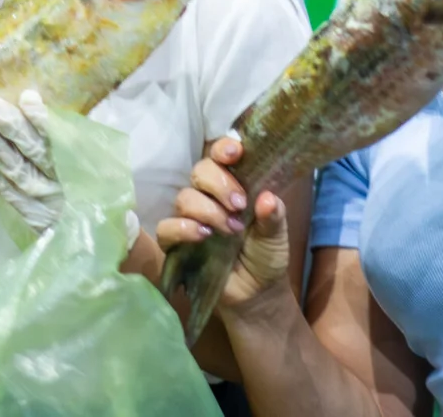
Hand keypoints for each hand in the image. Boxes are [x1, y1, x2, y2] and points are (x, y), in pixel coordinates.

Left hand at [0, 91, 141, 247]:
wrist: (102, 239)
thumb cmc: (103, 192)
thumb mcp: (102, 166)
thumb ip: (81, 142)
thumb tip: (49, 110)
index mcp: (80, 165)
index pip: (59, 139)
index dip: (42, 119)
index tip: (27, 97)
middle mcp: (60, 181)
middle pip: (32, 151)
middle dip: (10, 126)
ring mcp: (41, 198)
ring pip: (14, 169)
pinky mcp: (28, 211)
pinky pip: (5, 192)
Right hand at [156, 137, 288, 309]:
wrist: (255, 294)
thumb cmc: (265, 256)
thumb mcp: (277, 236)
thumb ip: (274, 216)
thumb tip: (268, 198)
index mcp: (232, 185)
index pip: (219, 156)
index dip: (222, 149)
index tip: (235, 152)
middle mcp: (208, 196)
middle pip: (199, 171)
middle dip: (219, 183)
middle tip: (239, 205)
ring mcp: (190, 218)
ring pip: (184, 197)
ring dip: (207, 210)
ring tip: (230, 230)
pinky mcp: (176, 243)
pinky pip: (166, 227)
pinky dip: (182, 228)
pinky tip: (202, 236)